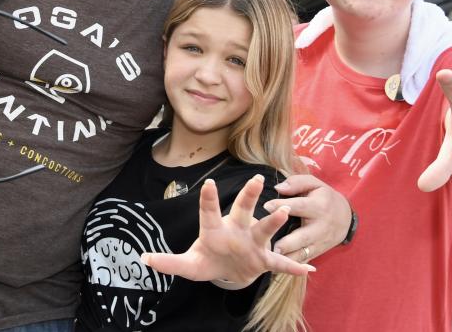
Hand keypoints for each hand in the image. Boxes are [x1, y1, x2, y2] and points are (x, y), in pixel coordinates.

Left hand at [142, 176, 312, 287]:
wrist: (230, 271)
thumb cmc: (208, 260)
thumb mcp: (189, 265)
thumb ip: (168, 262)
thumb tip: (144, 259)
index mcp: (215, 229)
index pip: (209, 212)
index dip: (208, 199)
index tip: (209, 184)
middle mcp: (237, 230)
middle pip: (243, 209)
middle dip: (249, 195)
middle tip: (257, 179)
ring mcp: (252, 243)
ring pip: (264, 228)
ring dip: (274, 221)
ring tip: (283, 211)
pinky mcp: (264, 259)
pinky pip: (279, 262)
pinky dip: (292, 266)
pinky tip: (307, 267)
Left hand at [263, 174, 350, 261]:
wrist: (346, 218)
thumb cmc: (324, 197)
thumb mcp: (314, 184)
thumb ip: (296, 183)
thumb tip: (278, 188)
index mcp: (318, 206)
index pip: (299, 206)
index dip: (282, 206)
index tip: (265, 207)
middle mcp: (320, 226)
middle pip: (303, 236)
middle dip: (288, 242)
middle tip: (271, 245)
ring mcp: (319, 242)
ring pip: (303, 253)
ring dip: (288, 258)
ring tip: (272, 259)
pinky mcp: (317, 252)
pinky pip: (304, 260)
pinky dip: (292, 266)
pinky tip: (277, 268)